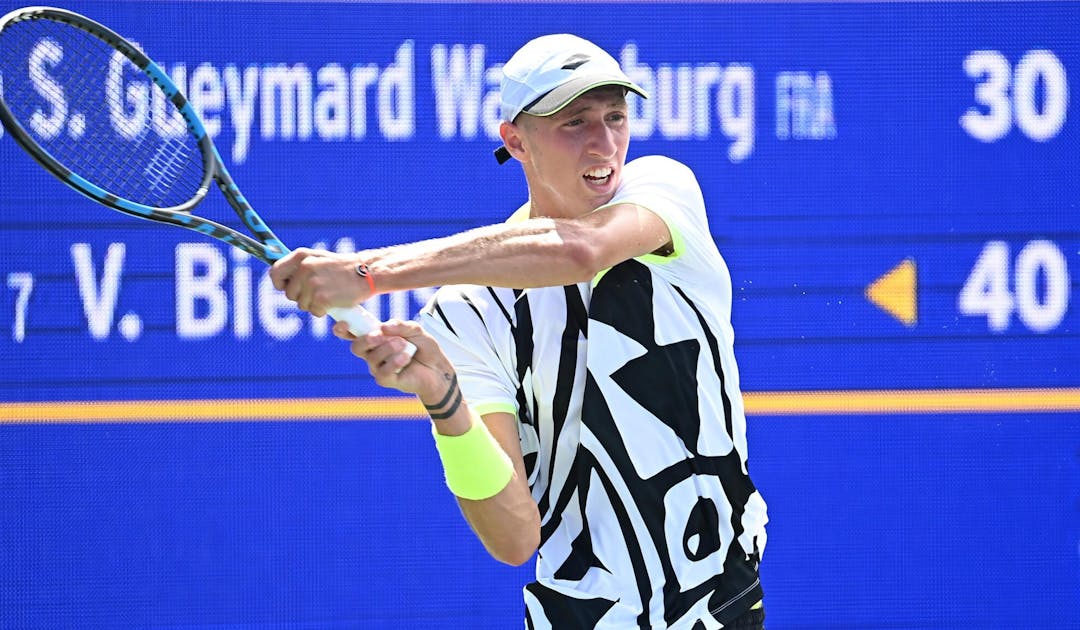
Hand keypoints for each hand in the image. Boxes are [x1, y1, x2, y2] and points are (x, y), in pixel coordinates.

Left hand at [269, 248, 369, 316]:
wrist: (367, 274)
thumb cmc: (344, 268)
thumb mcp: (319, 259)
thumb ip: (301, 266)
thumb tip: (278, 277)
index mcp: (302, 256)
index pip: (275, 272)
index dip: (280, 284)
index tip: (287, 288)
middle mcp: (304, 268)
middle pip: (289, 294)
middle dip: (302, 297)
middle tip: (319, 292)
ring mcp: (312, 284)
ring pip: (301, 305)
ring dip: (313, 305)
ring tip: (328, 295)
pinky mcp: (321, 298)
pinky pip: (314, 312)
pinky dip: (323, 311)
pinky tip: (334, 302)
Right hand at [333, 319, 453, 402]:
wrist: (438, 368)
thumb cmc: (423, 347)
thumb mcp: (415, 330)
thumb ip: (400, 325)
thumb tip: (384, 326)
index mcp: (375, 338)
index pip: (353, 333)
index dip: (343, 329)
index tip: (345, 323)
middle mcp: (373, 353)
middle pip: (356, 347)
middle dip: (366, 339)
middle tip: (380, 335)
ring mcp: (378, 368)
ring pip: (372, 358)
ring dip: (388, 348)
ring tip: (404, 344)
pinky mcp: (387, 380)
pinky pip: (383, 372)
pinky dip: (395, 362)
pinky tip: (406, 357)